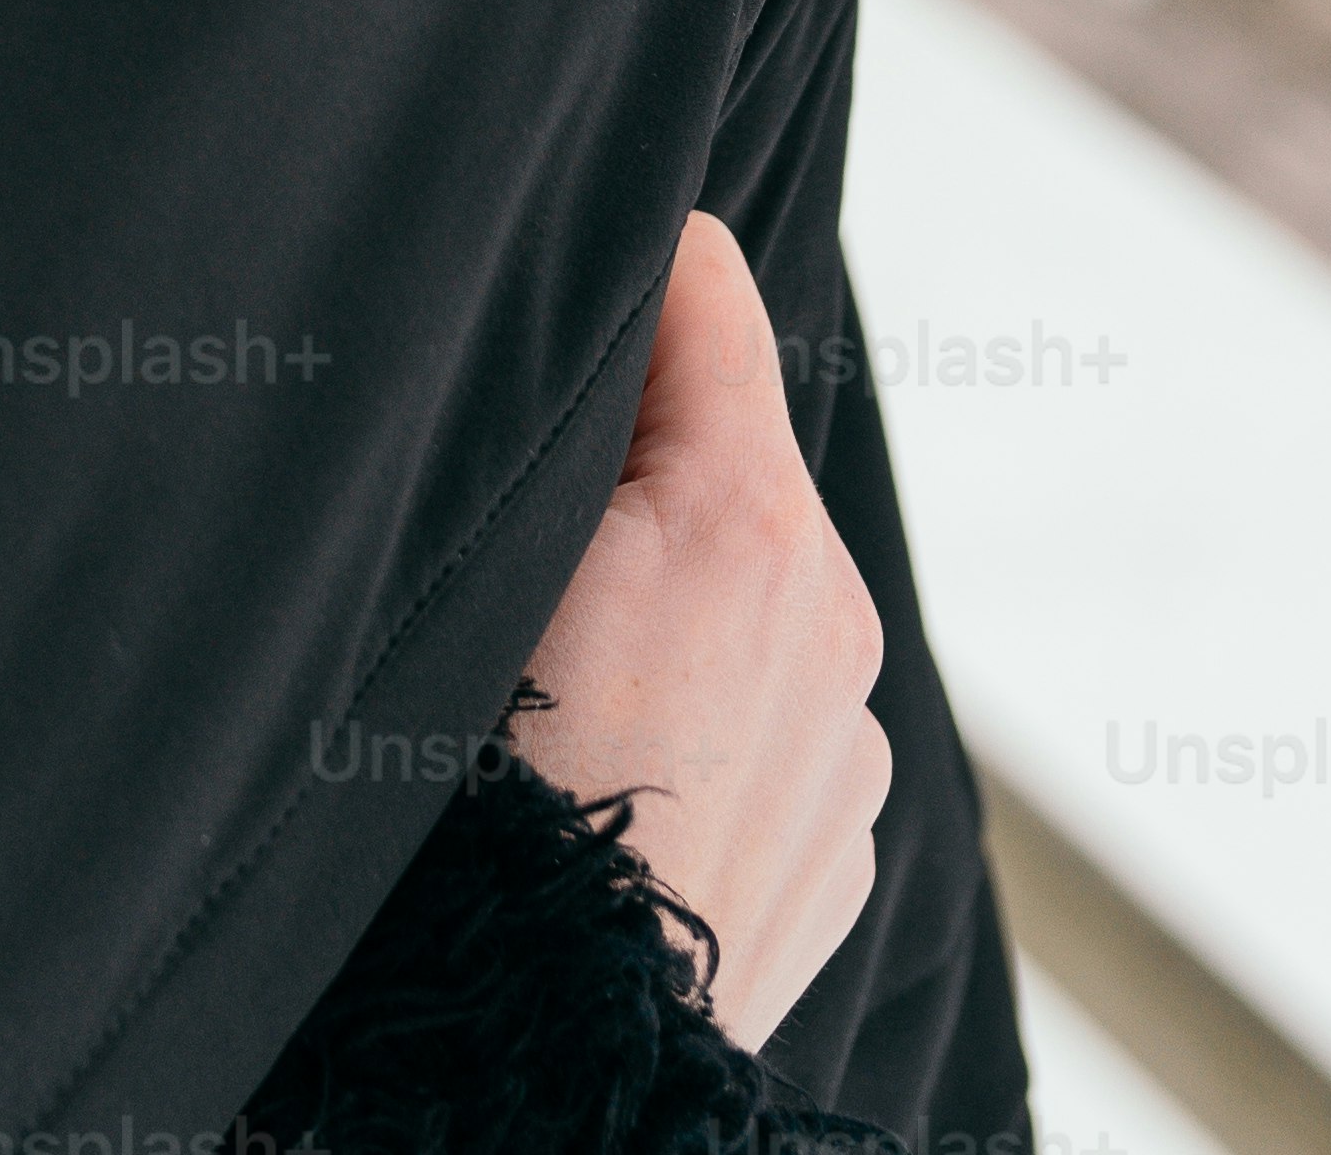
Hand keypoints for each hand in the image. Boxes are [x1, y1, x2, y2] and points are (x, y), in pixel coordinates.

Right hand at [506, 211, 888, 1049]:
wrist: (545, 1056)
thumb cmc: (482, 809)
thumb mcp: (481, 569)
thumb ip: (557, 429)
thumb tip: (589, 314)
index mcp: (749, 524)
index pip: (705, 288)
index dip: (613, 274)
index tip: (541, 290)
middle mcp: (830, 625)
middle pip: (725, 456)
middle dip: (633, 467)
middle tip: (519, 537)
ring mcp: (848, 754)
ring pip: (747, 603)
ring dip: (669, 605)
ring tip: (558, 690)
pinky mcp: (839, 855)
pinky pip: (767, 729)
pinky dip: (699, 723)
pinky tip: (611, 781)